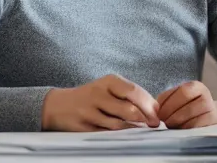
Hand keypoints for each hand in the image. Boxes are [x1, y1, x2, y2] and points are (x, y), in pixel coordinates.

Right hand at [41, 74, 159, 131]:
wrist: (59, 105)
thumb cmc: (91, 95)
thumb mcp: (108, 88)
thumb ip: (128, 95)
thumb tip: (154, 107)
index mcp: (109, 81)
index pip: (134, 91)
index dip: (148, 104)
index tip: (158, 113)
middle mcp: (99, 94)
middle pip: (128, 109)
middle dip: (144, 118)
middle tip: (153, 124)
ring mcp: (90, 111)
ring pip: (119, 124)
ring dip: (133, 128)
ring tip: (141, 129)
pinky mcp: (83, 127)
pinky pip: (106, 134)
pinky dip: (119, 136)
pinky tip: (125, 134)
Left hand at [157, 81, 216, 128]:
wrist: (211, 116)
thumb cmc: (190, 107)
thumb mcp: (180, 99)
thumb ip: (168, 100)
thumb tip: (154, 110)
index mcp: (196, 86)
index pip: (181, 90)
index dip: (168, 102)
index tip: (159, 112)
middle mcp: (205, 94)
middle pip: (185, 99)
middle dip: (170, 111)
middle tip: (163, 120)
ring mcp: (210, 108)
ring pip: (190, 113)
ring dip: (176, 121)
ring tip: (170, 125)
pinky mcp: (212, 121)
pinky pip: (196, 125)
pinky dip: (185, 128)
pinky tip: (180, 130)